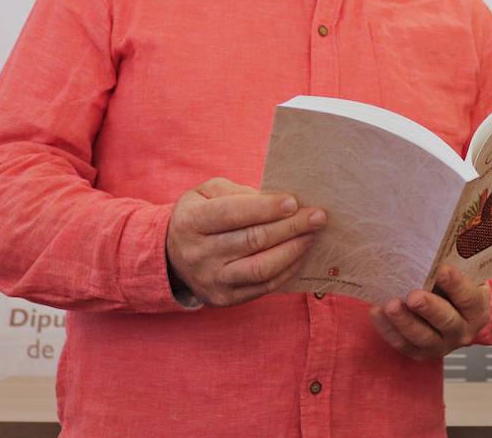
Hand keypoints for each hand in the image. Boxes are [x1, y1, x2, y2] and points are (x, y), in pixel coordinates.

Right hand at [166, 177, 326, 306]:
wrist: (172, 255)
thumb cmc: (200, 215)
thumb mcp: (207, 193)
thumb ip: (238, 192)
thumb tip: (278, 200)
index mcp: (191, 222)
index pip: (232, 214)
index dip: (265, 208)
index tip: (294, 202)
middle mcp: (198, 254)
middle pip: (253, 240)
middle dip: (291, 227)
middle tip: (318, 216)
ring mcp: (212, 280)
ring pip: (262, 268)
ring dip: (294, 250)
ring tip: (313, 234)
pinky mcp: (225, 299)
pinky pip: (265, 286)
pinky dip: (288, 269)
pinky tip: (302, 253)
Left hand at [368, 266, 491, 360]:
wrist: (460, 316)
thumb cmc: (459, 288)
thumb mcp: (466, 276)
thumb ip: (454, 265)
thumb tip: (432, 245)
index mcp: (477, 309)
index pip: (468, 297)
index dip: (456, 284)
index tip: (442, 269)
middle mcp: (462, 331)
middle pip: (446, 321)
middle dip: (428, 307)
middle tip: (413, 296)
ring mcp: (442, 345)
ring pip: (423, 337)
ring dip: (405, 321)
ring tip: (391, 305)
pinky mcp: (422, 353)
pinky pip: (404, 344)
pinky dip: (388, 330)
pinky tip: (377, 312)